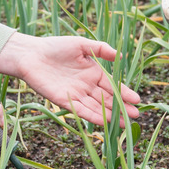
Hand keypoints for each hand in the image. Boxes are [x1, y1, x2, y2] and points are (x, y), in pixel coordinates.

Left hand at [0, 33, 140, 124]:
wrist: (31, 55)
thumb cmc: (55, 47)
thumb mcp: (81, 44)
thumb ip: (101, 49)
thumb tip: (120, 56)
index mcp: (93, 72)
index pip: (112, 85)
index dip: (124, 93)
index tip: (137, 100)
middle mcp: (86, 86)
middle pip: (106, 99)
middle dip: (121, 108)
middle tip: (136, 116)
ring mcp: (75, 95)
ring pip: (96, 107)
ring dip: (110, 116)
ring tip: (124, 124)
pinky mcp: (63, 101)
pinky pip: (80, 111)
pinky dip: (92, 116)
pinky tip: (104, 122)